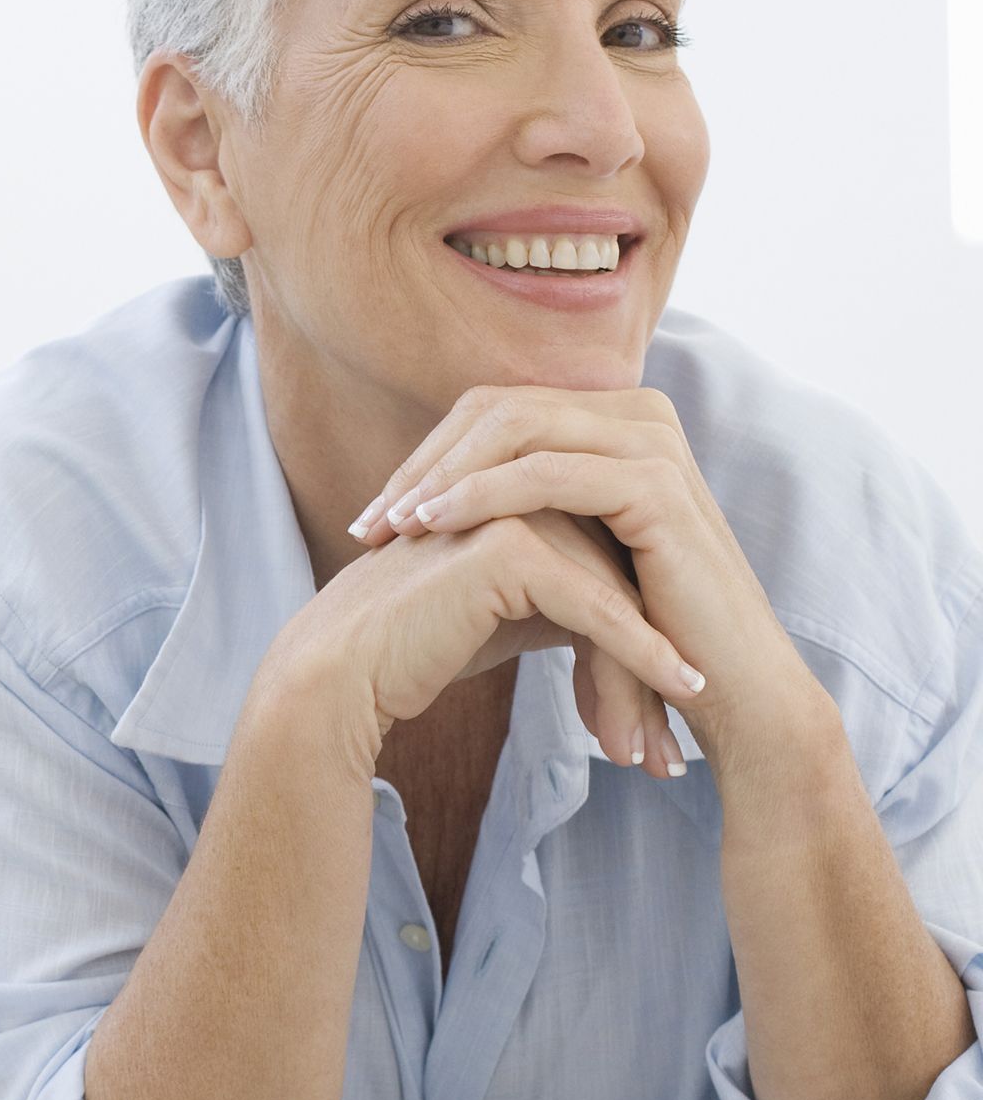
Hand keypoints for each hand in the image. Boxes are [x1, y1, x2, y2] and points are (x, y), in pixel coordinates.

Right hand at [261, 500, 710, 786]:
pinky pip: (595, 608)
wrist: (344, 673)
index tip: (666, 717)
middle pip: (620, 577)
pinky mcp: (508, 548)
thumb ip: (568, 596)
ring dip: (645, 683)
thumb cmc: (420, 649)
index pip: (610, 562)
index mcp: (523, 496)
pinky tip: (678, 694)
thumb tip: (638, 623)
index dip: (644, 640)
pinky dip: (640, 657)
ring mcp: (514, 513)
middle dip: (650, 671)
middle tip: (668, 755)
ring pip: (613, 595)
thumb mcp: (512, 616)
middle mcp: (522, 493)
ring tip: (663, 759)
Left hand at [346, 385, 835, 782]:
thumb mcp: (577, 554)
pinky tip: (435, 525)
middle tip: (367, 522)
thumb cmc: (647, 630)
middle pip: (499, 409)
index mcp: (617, 419)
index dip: (432, 455)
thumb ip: (527, 511)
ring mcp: (651, 440)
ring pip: (516, 428)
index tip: (379, 513)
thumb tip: (434, 497)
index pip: (499, 412)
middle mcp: (639, 412)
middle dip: (424, 463)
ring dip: (441, 476)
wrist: (733, 689)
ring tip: (390, 527)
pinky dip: (481, 494)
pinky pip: (546, 472)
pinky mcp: (654, 482)